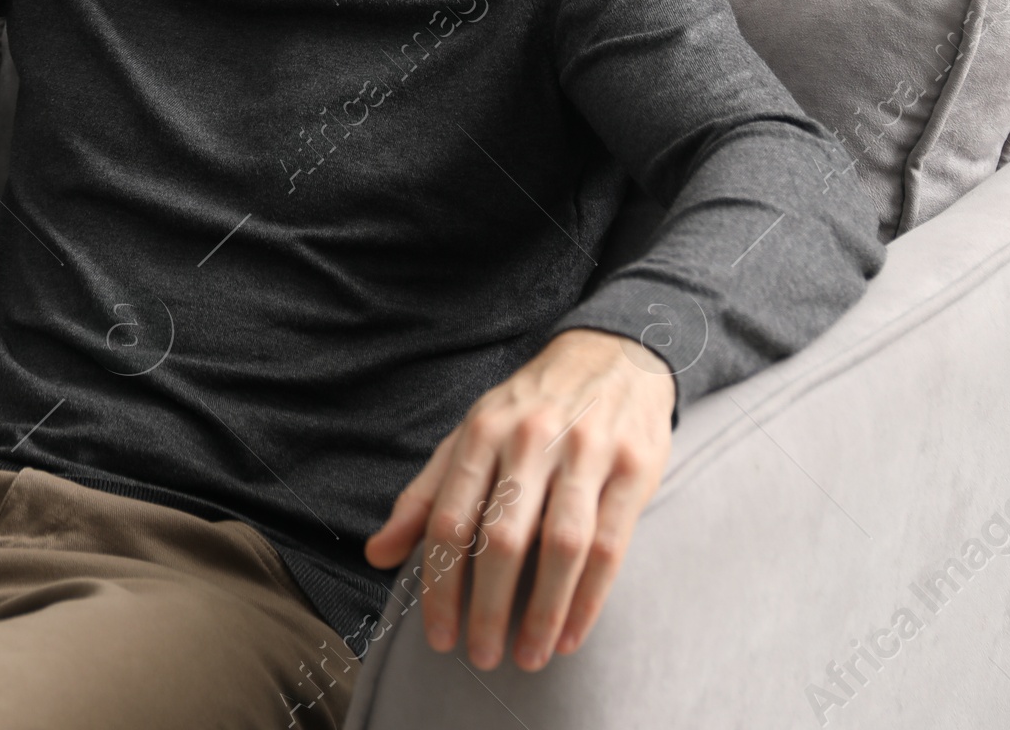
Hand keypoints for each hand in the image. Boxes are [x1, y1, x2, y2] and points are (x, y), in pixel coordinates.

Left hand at [364, 328, 674, 672]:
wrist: (613, 353)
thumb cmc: (530, 407)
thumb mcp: (472, 434)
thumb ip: (425, 495)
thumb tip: (376, 554)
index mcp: (483, 430)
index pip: (449, 518)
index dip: (440, 585)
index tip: (440, 636)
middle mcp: (531, 437)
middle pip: (503, 537)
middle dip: (488, 607)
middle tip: (482, 656)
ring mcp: (586, 450)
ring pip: (560, 545)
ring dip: (542, 610)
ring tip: (529, 655)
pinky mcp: (633, 466)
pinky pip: (610, 544)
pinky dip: (589, 598)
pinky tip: (571, 633)